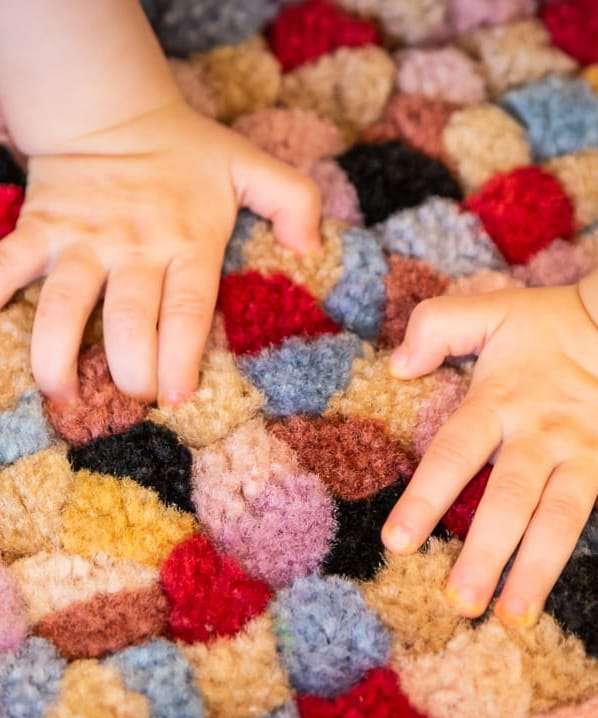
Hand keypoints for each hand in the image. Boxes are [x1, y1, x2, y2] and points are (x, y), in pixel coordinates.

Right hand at [0, 100, 320, 405]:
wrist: (112, 111)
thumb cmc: (187, 153)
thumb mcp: (249, 168)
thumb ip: (293, 202)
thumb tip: (311, 251)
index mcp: (186, 239)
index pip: (186, 308)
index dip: (180, 356)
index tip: (177, 396)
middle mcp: (134, 245)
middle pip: (127, 318)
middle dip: (129, 368)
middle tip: (135, 398)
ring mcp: (82, 240)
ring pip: (61, 304)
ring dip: (56, 355)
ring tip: (63, 394)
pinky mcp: (42, 229)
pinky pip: (7, 266)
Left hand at [382, 284, 597, 626]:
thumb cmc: (546, 325)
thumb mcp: (488, 311)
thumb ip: (436, 328)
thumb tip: (397, 367)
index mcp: (500, 403)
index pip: (453, 456)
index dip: (424, 500)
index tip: (397, 543)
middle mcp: (540, 438)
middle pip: (509, 502)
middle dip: (485, 556)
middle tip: (458, 604)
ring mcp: (581, 458)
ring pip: (559, 522)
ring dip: (535, 573)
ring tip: (510, 618)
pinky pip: (595, 518)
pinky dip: (581, 558)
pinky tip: (557, 598)